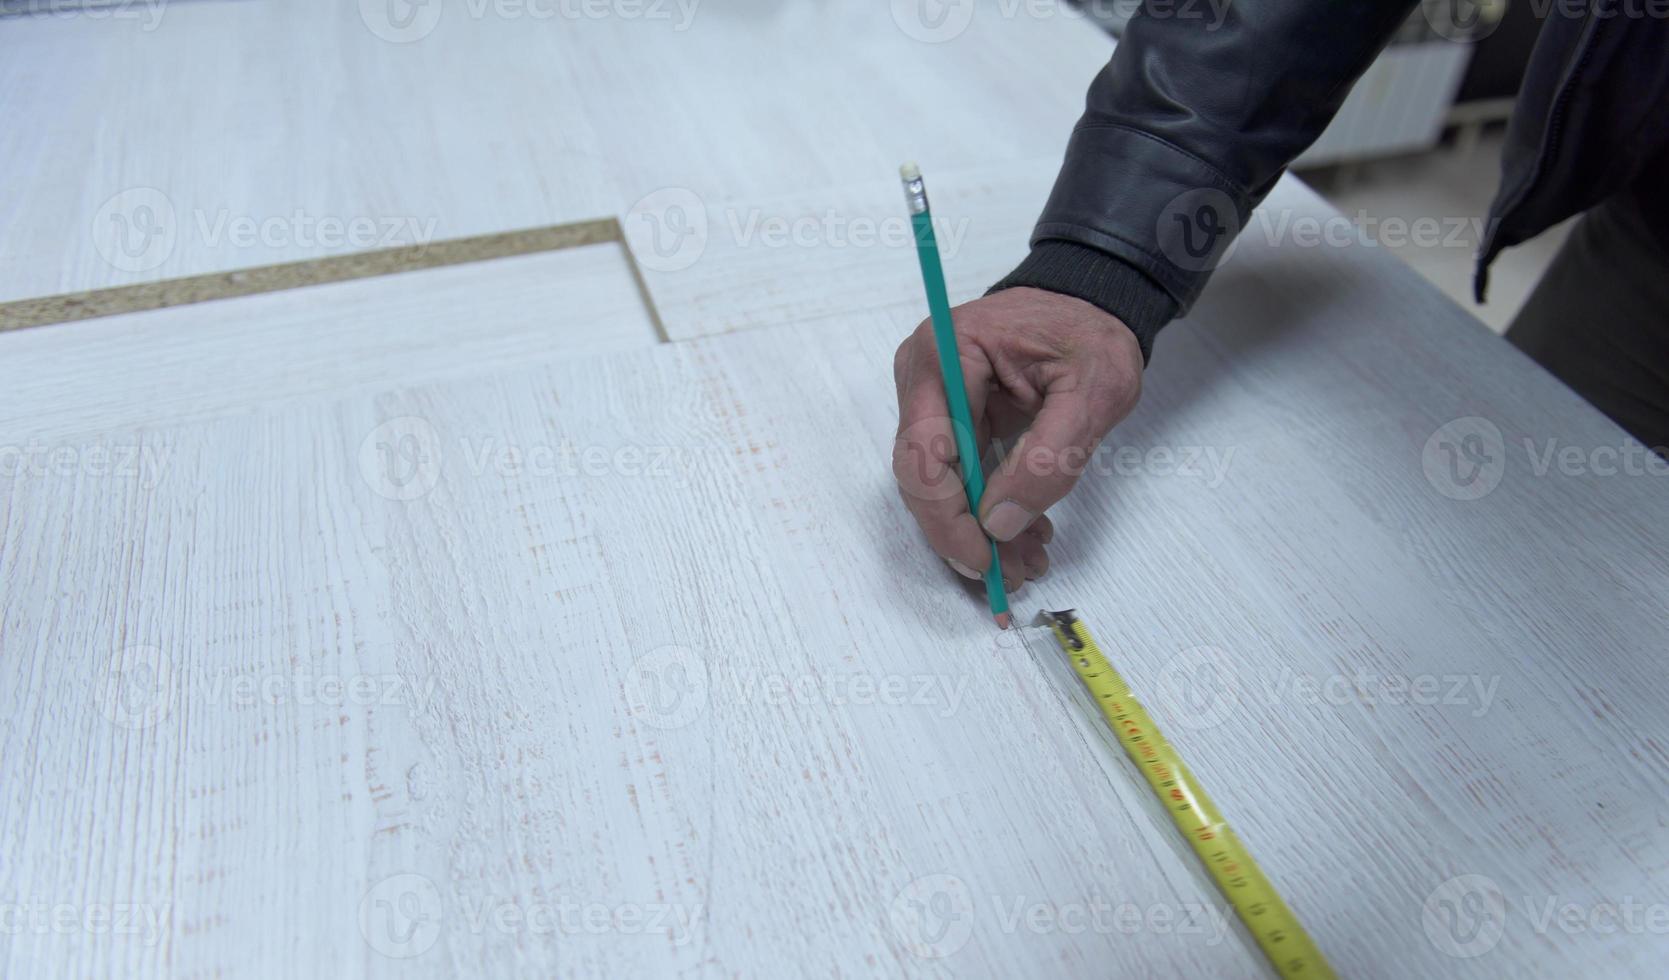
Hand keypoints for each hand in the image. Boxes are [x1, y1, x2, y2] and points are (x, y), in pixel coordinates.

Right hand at [891, 287, 1143, 591]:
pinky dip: (989, 508)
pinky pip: (960, 475)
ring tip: (1028, 562)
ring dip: (980, 529)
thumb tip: (1001, 524)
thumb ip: (1050, 457)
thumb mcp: (1094, 391)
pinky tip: (1025, 533)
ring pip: (940, 484)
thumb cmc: (1091, 332)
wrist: (1093, 300)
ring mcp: (932, 398)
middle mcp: (923, 377)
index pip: (923, 452)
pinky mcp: (951, 417)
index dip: (946, 516)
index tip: (983, 560)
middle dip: (964, 533)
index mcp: (945, 354)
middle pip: (923, 476)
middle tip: (1011, 575)